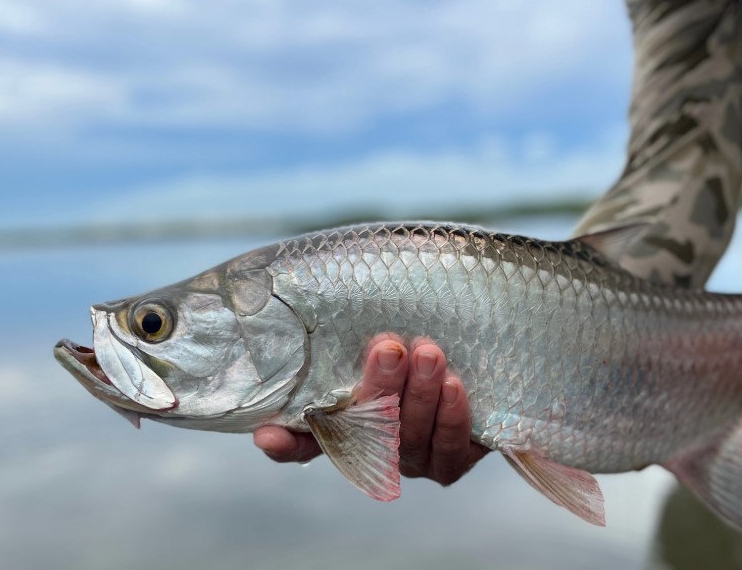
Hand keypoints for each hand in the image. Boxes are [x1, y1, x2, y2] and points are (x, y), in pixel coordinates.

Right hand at [253, 333, 489, 484]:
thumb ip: (355, 321)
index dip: (282, 442)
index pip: (301, 438)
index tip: (266, 433)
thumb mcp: (384, 323)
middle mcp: (370, 443)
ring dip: (419, 396)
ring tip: (430, 355)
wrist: (475, 354)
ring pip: (407, 440)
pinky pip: (447, 451)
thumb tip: (324, 280)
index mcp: (341, 415)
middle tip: (388, 348)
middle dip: (377, 388)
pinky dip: (450, 418)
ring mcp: (408, 457)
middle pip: (363, 432)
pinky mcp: (448, 462)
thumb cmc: (415, 333)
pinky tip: (453, 386)